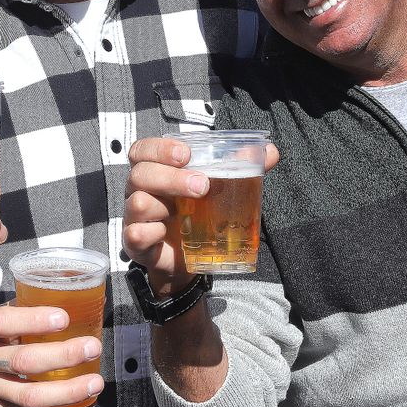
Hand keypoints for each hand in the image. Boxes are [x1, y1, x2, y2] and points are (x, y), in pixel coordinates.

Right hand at [0, 305, 102, 406]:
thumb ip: (26, 308)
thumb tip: (78, 301)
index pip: (1, 322)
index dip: (34, 320)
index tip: (64, 318)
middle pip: (22, 361)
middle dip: (63, 356)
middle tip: (92, 347)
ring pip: (29, 396)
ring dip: (67, 391)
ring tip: (95, 383)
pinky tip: (83, 402)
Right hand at [123, 136, 279, 298]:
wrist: (188, 257)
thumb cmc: (197, 214)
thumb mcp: (217, 190)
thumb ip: (240, 168)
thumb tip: (271, 152)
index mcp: (156, 171)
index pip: (143, 150)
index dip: (159, 148)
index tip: (185, 154)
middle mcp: (140, 190)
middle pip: (140, 173)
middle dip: (171, 178)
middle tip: (203, 186)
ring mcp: (135, 217)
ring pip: (137, 202)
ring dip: (161, 205)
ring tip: (188, 211)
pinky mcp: (136, 243)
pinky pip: (135, 234)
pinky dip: (151, 233)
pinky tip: (166, 234)